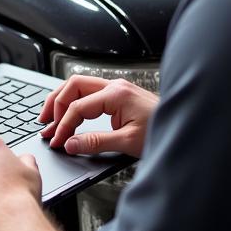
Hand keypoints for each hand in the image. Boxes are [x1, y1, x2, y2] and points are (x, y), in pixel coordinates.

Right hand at [38, 75, 158, 158]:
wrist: (184, 127)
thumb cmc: (163, 132)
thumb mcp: (127, 142)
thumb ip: (96, 142)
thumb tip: (71, 144)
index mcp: (116, 94)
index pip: (78, 106)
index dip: (63, 125)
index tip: (57, 141)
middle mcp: (115, 86)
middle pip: (73, 86)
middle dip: (55, 104)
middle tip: (45, 124)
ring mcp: (117, 88)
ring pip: (79, 86)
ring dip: (63, 101)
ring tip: (50, 118)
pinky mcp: (119, 95)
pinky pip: (90, 93)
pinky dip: (75, 102)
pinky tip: (70, 113)